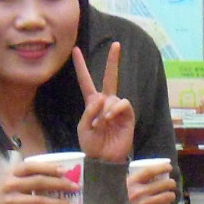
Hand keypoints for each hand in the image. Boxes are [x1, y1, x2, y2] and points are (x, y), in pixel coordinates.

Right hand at [0, 162, 78, 203]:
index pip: (31, 166)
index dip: (48, 167)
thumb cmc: (5, 195)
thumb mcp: (12, 181)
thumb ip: (30, 178)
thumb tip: (60, 177)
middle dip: (59, 184)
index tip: (64, 170)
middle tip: (75, 187)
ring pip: (39, 202)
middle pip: (38, 182)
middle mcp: (11, 185)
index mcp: (13, 173)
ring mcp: (11, 201)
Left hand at [73, 42, 135, 163]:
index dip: (81, 65)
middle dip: (114, 61)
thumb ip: (89, 111)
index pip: (86, 80)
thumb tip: (102, 99)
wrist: (104, 159)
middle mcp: (106, 102)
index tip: (76, 49)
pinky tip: (110, 119)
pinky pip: (122, 104)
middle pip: (111, 77)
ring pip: (113, 97)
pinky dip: (114, 110)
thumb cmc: (91, 145)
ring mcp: (118, 108)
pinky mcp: (128, 116)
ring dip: (105, 110)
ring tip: (101, 124)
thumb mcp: (83, 127)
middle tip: (117, 44)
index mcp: (92, 103)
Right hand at [127, 162, 177, 203]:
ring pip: (168, 196)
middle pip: (164, 184)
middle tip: (171, 184)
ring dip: (171, 195)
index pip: (150, 171)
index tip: (169, 167)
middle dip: (172, 183)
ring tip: (170, 195)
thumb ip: (138, 176)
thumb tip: (157, 168)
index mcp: (132, 182)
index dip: (162, 168)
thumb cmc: (125, 195)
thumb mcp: (127, 182)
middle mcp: (138, 192)